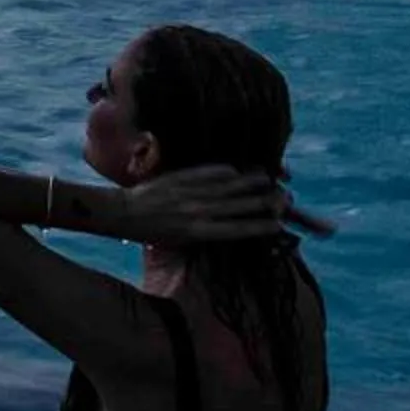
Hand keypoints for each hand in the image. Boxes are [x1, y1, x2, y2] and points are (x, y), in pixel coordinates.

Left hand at [115, 165, 293, 245]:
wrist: (124, 213)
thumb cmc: (153, 233)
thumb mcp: (181, 241)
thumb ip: (206, 233)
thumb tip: (229, 229)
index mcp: (199, 232)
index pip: (237, 229)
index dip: (260, 227)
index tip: (278, 224)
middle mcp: (198, 212)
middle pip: (238, 206)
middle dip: (263, 202)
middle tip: (284, 198)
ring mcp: (189, 193)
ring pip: (227, 187)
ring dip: (250, 183)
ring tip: (269, 179)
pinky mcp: (180, 178)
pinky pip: (206, 173)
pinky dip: (223, 171)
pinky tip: (237, 169)